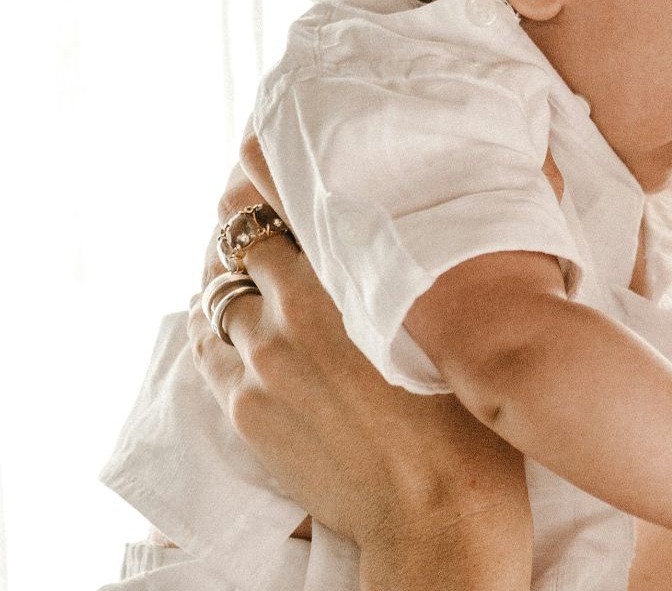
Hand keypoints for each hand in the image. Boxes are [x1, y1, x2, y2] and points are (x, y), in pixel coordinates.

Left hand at [190, 175, 531, 584]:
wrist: (436, 514)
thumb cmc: (466, 419)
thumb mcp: (450, 327)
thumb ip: (418, 272)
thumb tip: (423, 227)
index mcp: (343, 287)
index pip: (283, 210)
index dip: (272, 181)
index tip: (270, 157)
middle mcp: (290, 318)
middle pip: (242, 246)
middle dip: (249, 225)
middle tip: (261, 208)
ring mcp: (260, 368)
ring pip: (218, 296)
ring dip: (230, 276)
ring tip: (247, 266)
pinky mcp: (246, 412)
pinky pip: (205, 350)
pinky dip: (212, 325)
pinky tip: (225, 318)